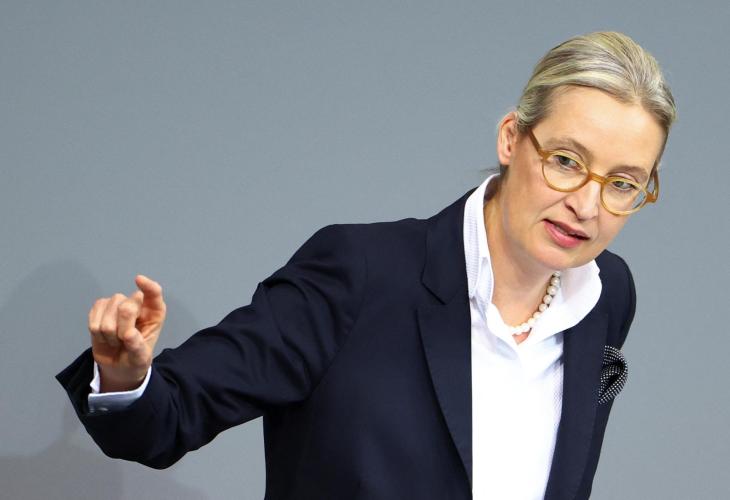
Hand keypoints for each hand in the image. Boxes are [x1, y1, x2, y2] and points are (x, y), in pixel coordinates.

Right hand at [88, 275, 166, 391]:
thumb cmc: (135, 359)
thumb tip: (128, 334)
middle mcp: (137, 305)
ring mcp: (117, 305)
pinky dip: (96, 331)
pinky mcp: (100, 309)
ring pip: (108, 310)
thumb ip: (137, 347)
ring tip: (115, 341)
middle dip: (122, 328)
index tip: (138, 280)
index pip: (154, 293)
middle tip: (124, 341)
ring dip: (108, 332)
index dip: (147, 286)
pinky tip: (104, 337)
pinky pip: (93, 315)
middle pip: (126, 306)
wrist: (118, 367)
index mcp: (154, 314)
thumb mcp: (141, 358)